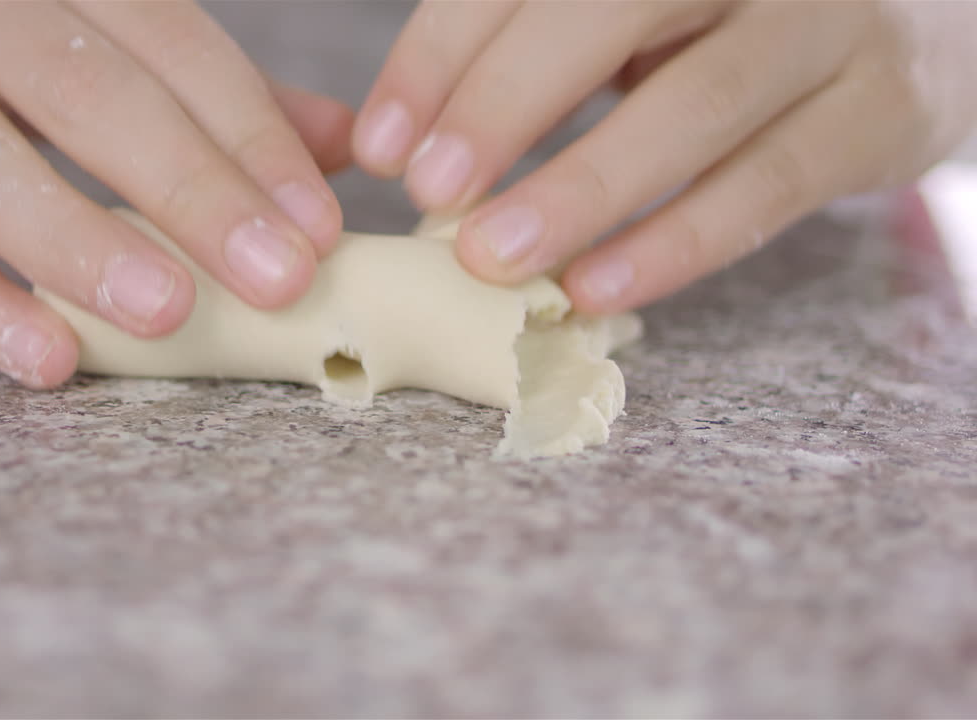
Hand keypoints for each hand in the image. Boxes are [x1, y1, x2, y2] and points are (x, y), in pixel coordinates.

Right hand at [0, 1, 353, 386]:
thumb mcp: (81, 24)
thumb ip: (206, 86)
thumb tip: (338, 150)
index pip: (176, 49)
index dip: (253, 140)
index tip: (318, 226)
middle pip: (92, 97)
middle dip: (193, 192)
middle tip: (278, 277)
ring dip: (85, 246)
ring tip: (171, 314)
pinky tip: (50, 358)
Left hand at [353, 0, 976, 312]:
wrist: (925, 10)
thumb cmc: (730, 15)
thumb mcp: (640, 7)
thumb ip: (536, 40)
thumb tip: (406, 138)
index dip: (443, 53)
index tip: (377, 142)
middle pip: (611, 11)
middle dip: (504, 104)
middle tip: (429, 190)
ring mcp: (832, 22)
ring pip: (692, 107)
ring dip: (580, 190)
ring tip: (489, 255)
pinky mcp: (884, 109)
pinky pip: (766, 186)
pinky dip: (673, 244)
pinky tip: (593, 287)